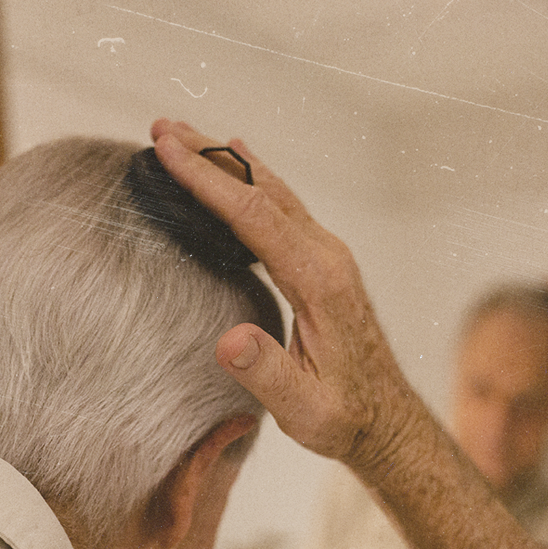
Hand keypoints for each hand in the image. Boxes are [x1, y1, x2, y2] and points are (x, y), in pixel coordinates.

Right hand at [150, 119, 425, 477]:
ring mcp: (327, 255)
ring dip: (226, 162)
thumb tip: (229, 341)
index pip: (254, 215)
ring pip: (272, 191)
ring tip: (183, 137)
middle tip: (162, 127)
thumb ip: (268, 374)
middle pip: (262, 188)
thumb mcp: (304, 409)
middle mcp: (326, 256)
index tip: (167, 150)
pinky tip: (237, 162)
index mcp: (319, 281)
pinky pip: (280, 207)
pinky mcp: (322, 262)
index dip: (207, 180)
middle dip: (209, 155)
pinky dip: (249, 180)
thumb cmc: (344, 417)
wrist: (386, 421)